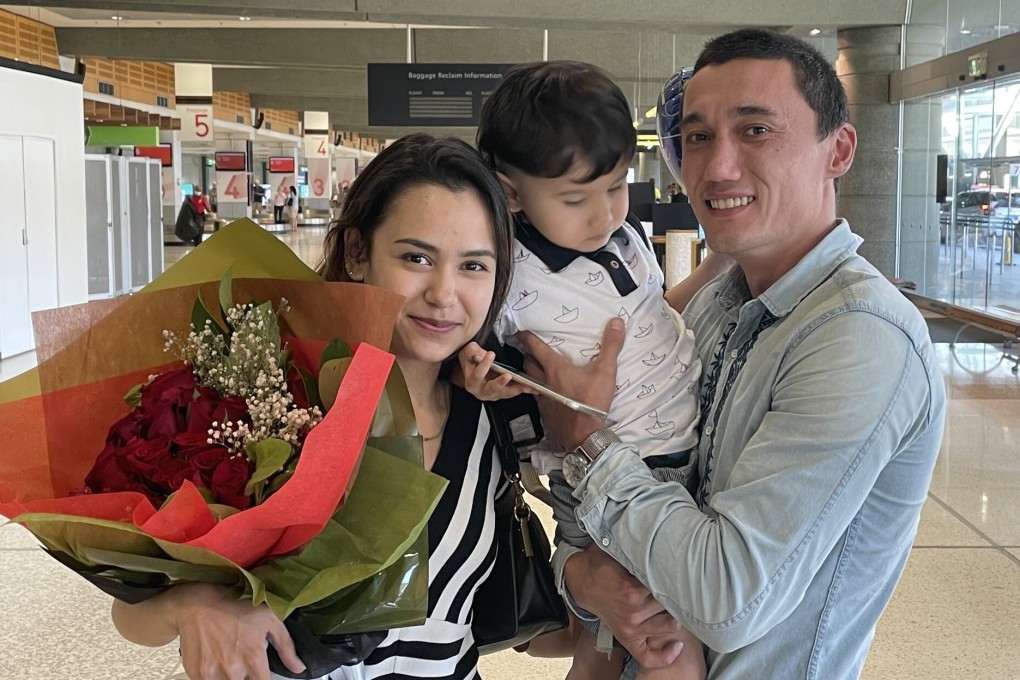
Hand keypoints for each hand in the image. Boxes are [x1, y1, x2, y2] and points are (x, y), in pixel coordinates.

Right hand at [171, 583, 304, 679]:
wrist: (197, 604)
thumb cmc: (234, 608)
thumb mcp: (268, 618)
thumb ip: (286, 646)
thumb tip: (299, 668)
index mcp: (253, 657)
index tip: (262, 675)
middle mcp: (234, 669)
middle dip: (247, 677)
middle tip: (244, 663)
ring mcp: (213, 673)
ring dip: (230, 677)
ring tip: (229, 662)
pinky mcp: (197, 674)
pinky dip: (214, 677)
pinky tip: (216, 663)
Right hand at [456, 342, 533, 400]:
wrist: (472, 373)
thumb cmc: (471, 363)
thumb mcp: (468, 353)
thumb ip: (472, 351)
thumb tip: (479, 350)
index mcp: (472, 382)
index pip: (477, 374)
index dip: (483, 364)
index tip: (491, 354)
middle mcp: (482, 391)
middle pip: (491, 388)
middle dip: (500, 382)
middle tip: (508, 375)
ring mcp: (493, 394)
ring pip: (505, 392)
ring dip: (516, 388)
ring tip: (525, 385)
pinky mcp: (502, 394)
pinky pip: (512, 392)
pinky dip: (522, 390)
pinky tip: (530, 387)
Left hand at [517, 317, 624, 449]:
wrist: (584, 433)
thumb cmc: (592, 401)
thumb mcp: (606, 371)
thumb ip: (611, 346)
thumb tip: (616, 322)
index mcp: (555, 368)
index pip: (536, 347)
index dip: (527, 337)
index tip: (520, 332)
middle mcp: (544, 381)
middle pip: (527, 364)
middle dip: (527, 355)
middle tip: (529, 350)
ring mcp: (542, 398)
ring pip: (528, 381)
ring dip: (529, 373)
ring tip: (534, 370)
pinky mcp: (544, 412)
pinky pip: (536, 397)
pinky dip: (537, 391)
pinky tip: (545, 393)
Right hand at [564, 545, 684, 667]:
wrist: (582, 581)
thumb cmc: (603, 563)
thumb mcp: (619, 552)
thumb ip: (638, 551)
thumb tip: (662, 544)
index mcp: (632, 590)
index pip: (667, 587)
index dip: (677, 580)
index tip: (681, 573)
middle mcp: (634, 610)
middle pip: (670, 605)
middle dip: (678, 596)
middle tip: (685, 588)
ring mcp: (631, 626)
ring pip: (668, 626)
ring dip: (675, 616)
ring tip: (682, 606)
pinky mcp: (627, 637)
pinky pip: (648, 656)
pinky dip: (665, 656)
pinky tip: (678, 646)